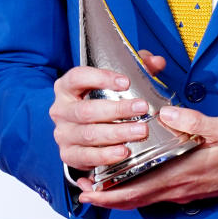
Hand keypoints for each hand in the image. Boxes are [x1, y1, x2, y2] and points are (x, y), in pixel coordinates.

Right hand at [48, 51, 165, 175]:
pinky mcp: (69, 155)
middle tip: (142, 108)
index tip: (126, 82)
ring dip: (117, 133)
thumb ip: (136, 68)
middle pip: (87, 110)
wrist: (84, 134)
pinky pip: (86, 156)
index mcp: (66, 87)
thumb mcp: (115, 82)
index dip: (101, 78)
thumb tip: (157, 62)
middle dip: (117, 110)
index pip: (78, 77)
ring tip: (140, 131)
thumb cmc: (100, 102)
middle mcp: (60, 110)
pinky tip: (124, 151)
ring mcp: (63, 134)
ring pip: (89, 134)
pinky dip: (106, 155)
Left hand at [78, 102, 217, 210]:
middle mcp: (178, 188)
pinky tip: (129, 180)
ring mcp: (183, 192)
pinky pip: (155, 194)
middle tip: (81, 189)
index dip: (110, 194)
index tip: (87, 191)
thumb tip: (166, 112)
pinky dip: (136, 191)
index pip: (137, 190)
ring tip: (97, 185)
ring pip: (143, 198)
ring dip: (119, 195)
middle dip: (106, 197)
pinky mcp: (188, 190)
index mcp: (182, 174)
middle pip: (134, 199)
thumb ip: (195, 121)